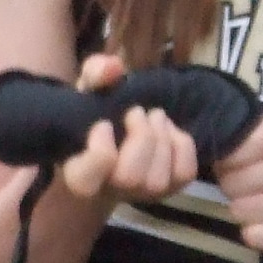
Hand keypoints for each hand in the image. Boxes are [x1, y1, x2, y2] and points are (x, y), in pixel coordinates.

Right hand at [57, 53, 200, 205]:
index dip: (99, 153)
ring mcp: (141, 193)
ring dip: (161, 139)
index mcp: (79, 171)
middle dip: (140, 138)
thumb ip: (96, 72)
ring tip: (155, 116)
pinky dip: (182, 147)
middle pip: (129, 179)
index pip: (84, 182)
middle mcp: (109, 190)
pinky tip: (170, 130)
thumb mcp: (91, 86)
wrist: (122, 128)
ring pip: (157, 181)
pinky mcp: (170, 187)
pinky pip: (184, 174)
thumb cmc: (98, 111)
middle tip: (138, 112)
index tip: (105, 123)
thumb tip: (113, 69)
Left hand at [214, 114, 262, 252]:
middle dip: (238, 188)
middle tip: (261, 186)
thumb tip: (202, 151)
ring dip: (248, 211)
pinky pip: (252, 237)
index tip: (244, 165)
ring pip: (237, 212)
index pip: (224, 154)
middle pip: (228, 186)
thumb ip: (249, 137)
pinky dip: (259, 233)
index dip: (229, 163)